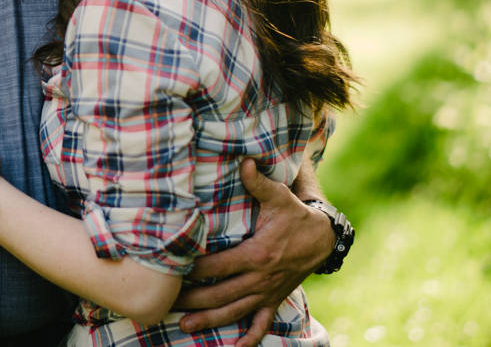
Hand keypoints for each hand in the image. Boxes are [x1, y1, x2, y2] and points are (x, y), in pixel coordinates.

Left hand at [172, 159, 332, 346]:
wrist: (323, 238)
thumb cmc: (295, 215)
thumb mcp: (279, 197)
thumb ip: (259, 182)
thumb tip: (244, 161)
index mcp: (257, 254)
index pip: (219, 266)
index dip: (194, 269)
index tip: (171, 270)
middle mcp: (260, 279)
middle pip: (220, 294)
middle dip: (192, 300)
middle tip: (166, 304)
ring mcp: (267, 292)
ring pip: (235, 312)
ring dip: (210, 321)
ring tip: (184, 327)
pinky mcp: (274, 300)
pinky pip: (262, 324)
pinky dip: (250, 338)